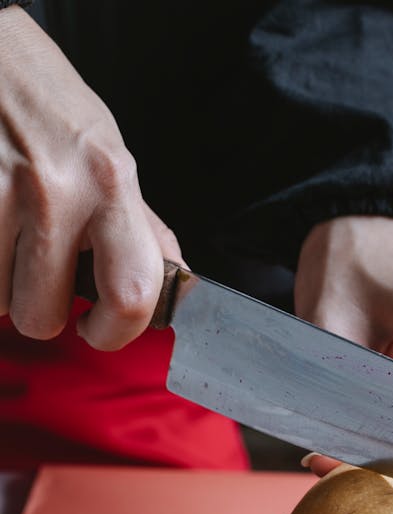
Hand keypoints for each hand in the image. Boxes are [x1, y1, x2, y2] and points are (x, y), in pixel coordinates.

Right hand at [0, 7, 182, 349]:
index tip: (101, 330)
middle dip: (39, 308)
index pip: (133, 294)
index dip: (116, 333)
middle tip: (39, 274)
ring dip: (1, 282)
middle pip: (44, 317)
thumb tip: (171, 281)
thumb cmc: (41, 96)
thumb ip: (137, 223)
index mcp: (111, 182)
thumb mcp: (107, 151)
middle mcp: (57, 191)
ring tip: (6, 234)